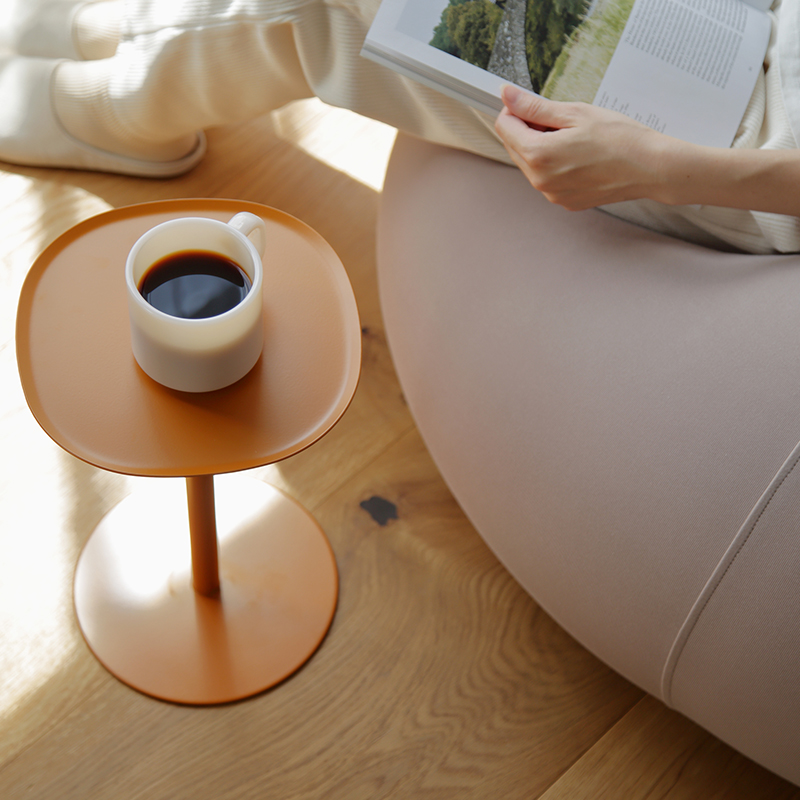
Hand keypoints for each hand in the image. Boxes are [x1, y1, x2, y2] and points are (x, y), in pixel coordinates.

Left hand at [494, 85, 668, 209]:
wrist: (650, 167)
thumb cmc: (619, 137)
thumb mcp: (575, 113)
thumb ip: (535, 107)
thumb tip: (507, 96)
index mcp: (539, 155)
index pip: (504, 127)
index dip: (515, 110)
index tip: (532, 103)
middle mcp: (539, 180)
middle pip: (514, 147)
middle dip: (528, 129)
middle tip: (559, 119)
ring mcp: (551, 194)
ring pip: (530, 164)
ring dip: (541, 147)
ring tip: (573, 138)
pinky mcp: (563, 201)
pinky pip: (547, 178)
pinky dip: (554, 164)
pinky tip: (579, 155)